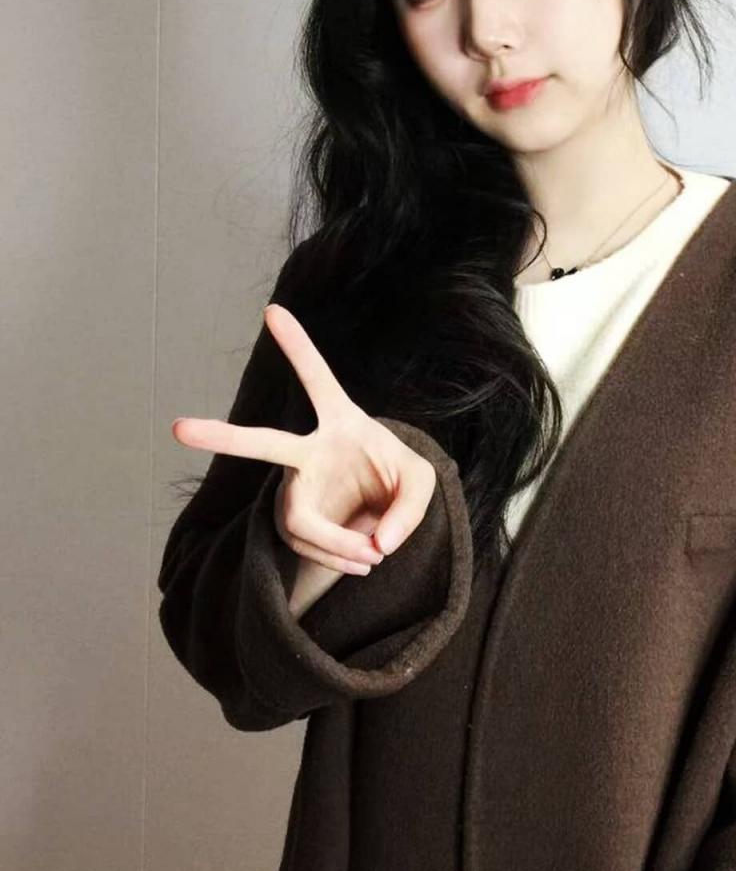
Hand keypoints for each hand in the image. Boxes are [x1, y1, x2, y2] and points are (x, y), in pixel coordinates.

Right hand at [172, 302, 437, 575]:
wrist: (384, 518)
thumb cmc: (399, 482)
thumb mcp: (423, 483)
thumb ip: (411, 507)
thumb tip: (378, 544)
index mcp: (342, 422)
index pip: (318, 380)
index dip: (297, 347)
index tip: (273, 310)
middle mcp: (309, 452)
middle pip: (263, 444)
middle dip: (221, 436)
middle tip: (178, 428)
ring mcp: (295, 487)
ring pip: (301, 523)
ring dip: (339, 546)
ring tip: (372, 556)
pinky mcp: (291, 521)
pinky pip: (309, 547)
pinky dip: (341, 559)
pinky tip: (361, 560)